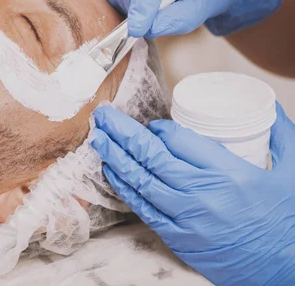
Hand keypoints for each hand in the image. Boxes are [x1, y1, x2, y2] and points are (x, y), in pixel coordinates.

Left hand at [90, 104, 294, 285]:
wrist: (287, 270)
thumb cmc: (289, 220)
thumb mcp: (294, 172)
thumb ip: (281, 135)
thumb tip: (266, 104)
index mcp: (229, 174)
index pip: (180, 141)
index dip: (159, 128)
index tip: (154, 123)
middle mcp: (202, 195)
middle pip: (150, 157)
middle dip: (122, 133)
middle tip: (104, 116)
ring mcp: (186, 220)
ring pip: (139, 182)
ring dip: (114, 158)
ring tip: (98, 138)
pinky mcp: (178, 239)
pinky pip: (143, 209)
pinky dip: (124, 188)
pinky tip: (112, 172)